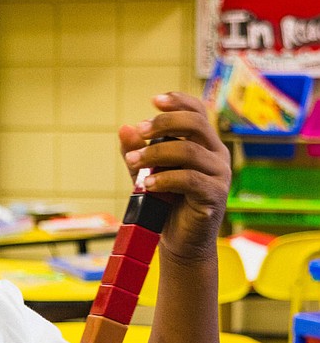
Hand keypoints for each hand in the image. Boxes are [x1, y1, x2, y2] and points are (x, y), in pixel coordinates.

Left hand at [119, 91, 230, 261]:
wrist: (180, 242)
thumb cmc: (165, 205)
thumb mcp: (147, 173)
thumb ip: (137, 152)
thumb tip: (124, 128)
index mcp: (205, 144)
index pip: (198, 112)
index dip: (178, 101)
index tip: (154, 100)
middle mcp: (217, 154)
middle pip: (195, 124)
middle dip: (164, 123)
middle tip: (140, 130)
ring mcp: (220, 175)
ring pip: (189, 151)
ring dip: (156, 153)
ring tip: (133, 162)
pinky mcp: (215, 195)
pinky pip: (189, 179)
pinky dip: (164, 179)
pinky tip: (146, 184)